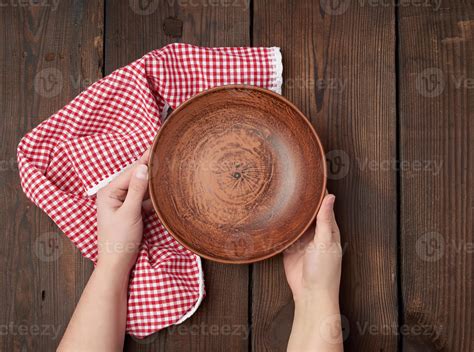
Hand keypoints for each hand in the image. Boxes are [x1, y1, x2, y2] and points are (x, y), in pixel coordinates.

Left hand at [96, 150, 152, 274]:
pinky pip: (143, 198)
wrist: (117, 263)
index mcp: (108, 192)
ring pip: (140, 187)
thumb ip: (136, 190)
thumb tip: (143, 168)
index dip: (144, 160)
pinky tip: (161, 188)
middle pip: (134, 177)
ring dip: (152, 180)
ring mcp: (122, 203)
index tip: (155, 147)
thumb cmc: (119, 240)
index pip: (130, 172)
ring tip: (165, 168)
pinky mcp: (130, 211)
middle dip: (148, 167)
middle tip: (163, 153)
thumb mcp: (129, 213)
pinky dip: (152, 194)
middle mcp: (114, 194)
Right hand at [284, 194, 343, 350]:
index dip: (318, 193)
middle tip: (291, 183)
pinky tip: (274, 216)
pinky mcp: (290, 249)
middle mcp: (315, 233)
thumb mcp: (325, 242)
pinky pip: (285, 234)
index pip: (323, 206)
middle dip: (301, 201)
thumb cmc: (324, 271)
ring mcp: (302, 241)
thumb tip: (330, 197)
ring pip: (295, 222)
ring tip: (280, 195)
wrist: (310, 295)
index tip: (311, 178)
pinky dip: (281, 227)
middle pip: (308, 213)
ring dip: (290, 213)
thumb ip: (325, 219)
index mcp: (328, 230)